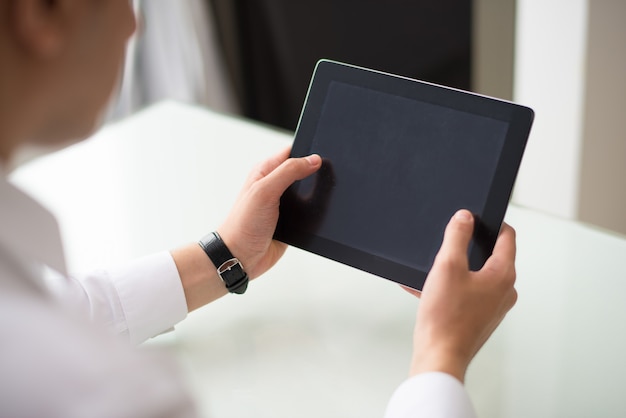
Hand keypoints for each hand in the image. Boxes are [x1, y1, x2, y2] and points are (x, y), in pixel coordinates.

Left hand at [218, 147, 321, 278]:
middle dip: (316, 174)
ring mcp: (282, 203)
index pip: (292, 152)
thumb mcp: (264, 192)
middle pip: (303, 171)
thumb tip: (313, 160)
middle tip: (327, 178)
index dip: (308, 153)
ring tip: (323, 198)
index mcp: (265, 171)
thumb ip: (288, 172)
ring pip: (309, 192)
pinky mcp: (290, 220)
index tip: (323, 157)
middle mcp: (274, 185)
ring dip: (316, 195)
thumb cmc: (242, 225)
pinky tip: (317, 215)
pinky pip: (309, 212)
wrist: (239, 257)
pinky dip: (314, 213)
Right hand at [409, 209, 517, 381]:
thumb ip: (457, 236)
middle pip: (490, 256)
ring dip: (454, 270)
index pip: (507, 236)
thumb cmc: (445, 318)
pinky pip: (465, 294)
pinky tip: (425, 289)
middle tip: (448, 245)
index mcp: (503, 275)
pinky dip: (448, 288)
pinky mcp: (479, 319)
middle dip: (467, 247)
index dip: (491, 222)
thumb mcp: (446, 266)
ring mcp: (492, 307)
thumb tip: (464, 217)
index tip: (475, 217)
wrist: (439, 357)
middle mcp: (504, 292)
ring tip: (431, 273)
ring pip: (475, 276)